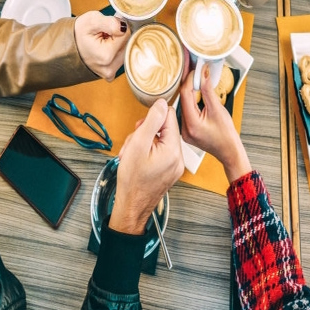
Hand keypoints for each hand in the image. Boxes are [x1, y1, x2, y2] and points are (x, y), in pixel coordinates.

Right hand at [74, 12, 128, 80]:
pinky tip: (102, 50)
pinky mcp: (109, 75)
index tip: (105, 29)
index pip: (126, 34)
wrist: (65, 47)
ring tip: (101, 42)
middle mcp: (109, 68)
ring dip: (116, 45)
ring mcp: (109, 73)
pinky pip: (119, 59)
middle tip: (102, 35)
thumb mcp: (91, 20)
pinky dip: (114, 53)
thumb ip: (111, 22)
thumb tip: (124, 27)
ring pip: (124, 51)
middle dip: (117, 37)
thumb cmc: (76, 34)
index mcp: (106, 56)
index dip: (117, 27)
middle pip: (127, 44)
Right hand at [110, 99, 183, 234]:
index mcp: (173, 150)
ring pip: (161, 140)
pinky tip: (138, 160)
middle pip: (165, 129)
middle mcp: (178, 158)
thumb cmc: (132, 180)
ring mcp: (175, 166)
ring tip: (132, 154)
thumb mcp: (138, 144)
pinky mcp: (170, 171)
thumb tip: (161, 103)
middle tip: (133, 143)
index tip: (140, 128)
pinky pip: (161, 152)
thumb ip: (151, 121)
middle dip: (146, 132)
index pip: (169, 117)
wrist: (131, 206)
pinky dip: (148, 152)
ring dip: (145, 142)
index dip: (153, 118)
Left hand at [179, 66, 250, 182]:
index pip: (185, 95)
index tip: (195, 69)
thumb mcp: (218, 110)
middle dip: (188, 83)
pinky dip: (190, 100)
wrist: (229, 151)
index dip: (189, 79)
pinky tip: (194, 92)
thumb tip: (203, 75)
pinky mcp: (186, 130)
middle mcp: (184, 128)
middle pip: (182, 99)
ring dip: (189, 91)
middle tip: (193, 69)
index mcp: (191, 124)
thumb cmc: (226, 135)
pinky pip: (185, 111)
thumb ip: (208, 91)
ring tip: (194, 77)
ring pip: (183, 104)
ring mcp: (184, 130)